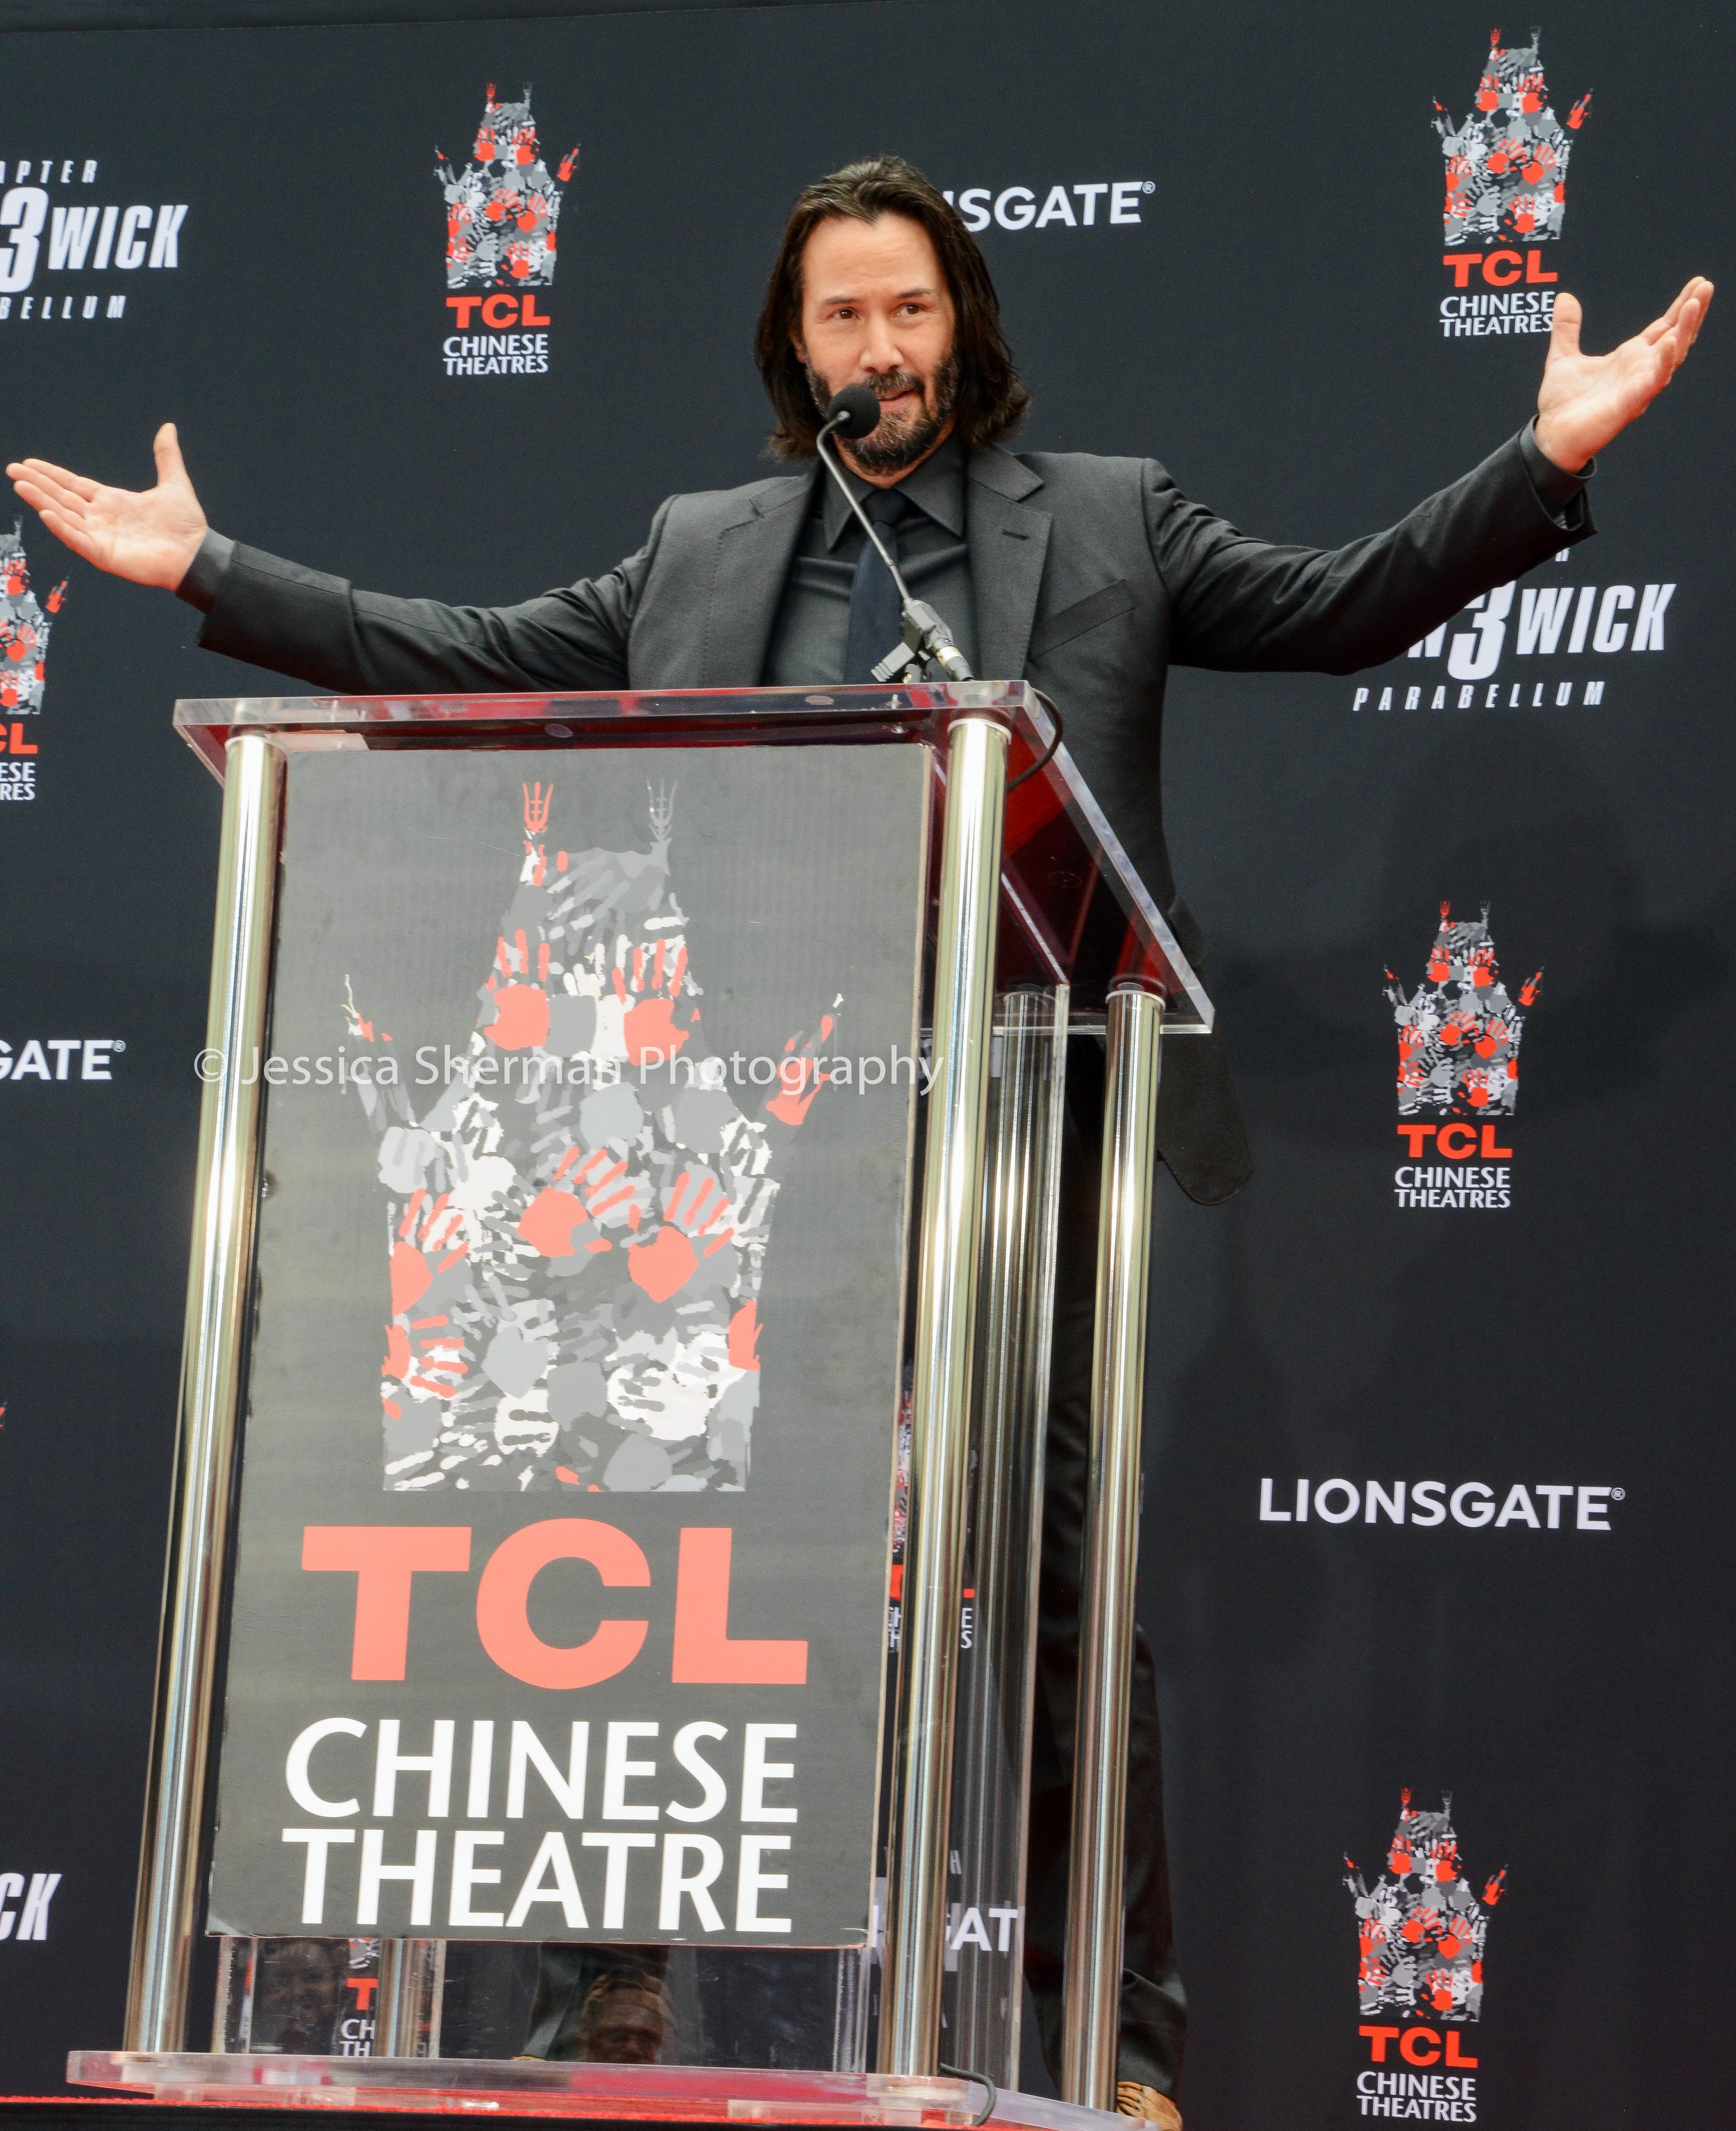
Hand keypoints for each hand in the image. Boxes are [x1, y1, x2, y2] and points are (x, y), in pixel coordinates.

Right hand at [6, 422, 207, 589]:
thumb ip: (166, 456)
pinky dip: (62, 527)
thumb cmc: (186, 525)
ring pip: (64, 516)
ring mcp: (102, 538)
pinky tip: (46, 512)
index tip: (30, 463)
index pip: (74, 485)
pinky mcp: (106, 555)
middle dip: (38, 483)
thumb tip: (168, 428)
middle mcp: (103, 519)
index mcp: (113, 502)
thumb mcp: (174, 482)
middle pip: (62, 498)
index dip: (52, 474)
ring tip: (21, 486)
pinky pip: (79, 540)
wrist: (198, 554)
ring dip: (42, 501)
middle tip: (13, 470)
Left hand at [1535, 276, 1712, 470]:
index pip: (1664, 326)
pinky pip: (1653, 381)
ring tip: (1695, 304)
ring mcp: (1639, 386)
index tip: (1697, 282)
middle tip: (1706, 285)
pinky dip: (1664, 362)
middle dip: (1692, 312)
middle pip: (1676, 336)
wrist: (1550, 436)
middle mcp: (1640, 370)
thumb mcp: (1563, 357)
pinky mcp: (1631, 404)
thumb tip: (1564, 297)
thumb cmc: (1562, 403)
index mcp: (1629, 357)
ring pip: (1672, 356)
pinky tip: (1671, 341)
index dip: (1681, 305)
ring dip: (1685, 330)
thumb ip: (1567, 328)